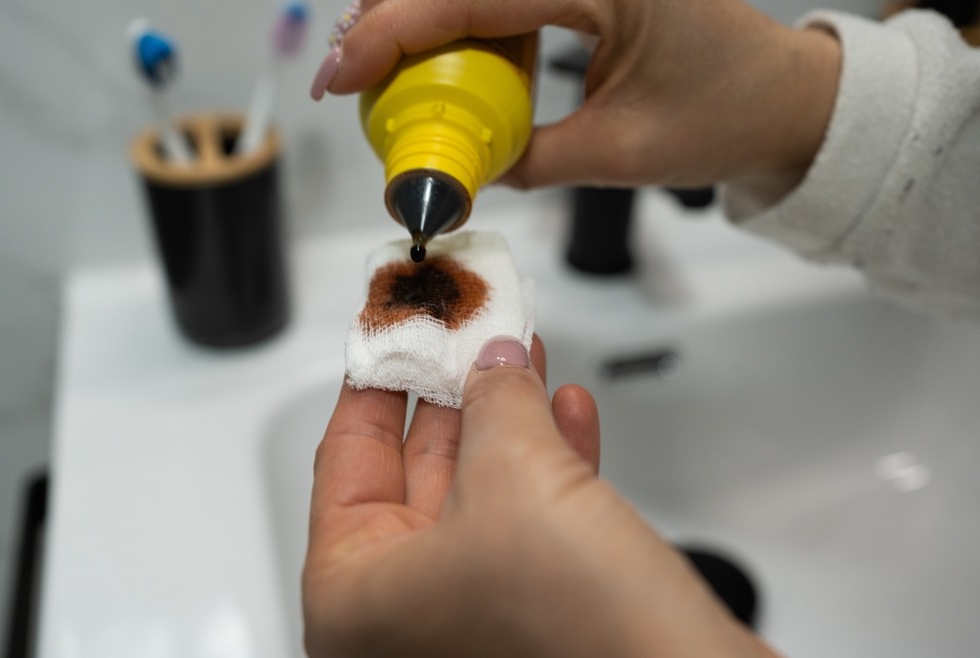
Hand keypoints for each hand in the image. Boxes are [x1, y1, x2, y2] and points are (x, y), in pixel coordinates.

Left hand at [303, 336, 786, 657]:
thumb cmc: (575, 636)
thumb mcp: (515, 475)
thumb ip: (494, 402)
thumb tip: (494, 362)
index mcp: (353, 597)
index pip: (346, 456)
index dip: (375, 378)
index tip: (393, 326)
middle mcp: (400, 616)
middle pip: (416, 468)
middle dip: (452, 389)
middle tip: (462, 327)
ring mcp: (467, 616)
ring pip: (478, 489)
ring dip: (507, 417)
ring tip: (519, 352)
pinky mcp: (532, 613)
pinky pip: (525, 519)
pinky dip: (547, 462)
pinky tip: (566, 411)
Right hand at [312, 0, 839, 189]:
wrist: (783, 101)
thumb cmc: (726, 117)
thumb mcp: (621, 152)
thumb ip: (528, 159)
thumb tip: (457, 172)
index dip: (394, 32)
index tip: (341, 76)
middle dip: (392, 18)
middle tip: (349, 77)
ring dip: (420, 18)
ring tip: (381, 73)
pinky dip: (458, 24)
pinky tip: (437, 61)